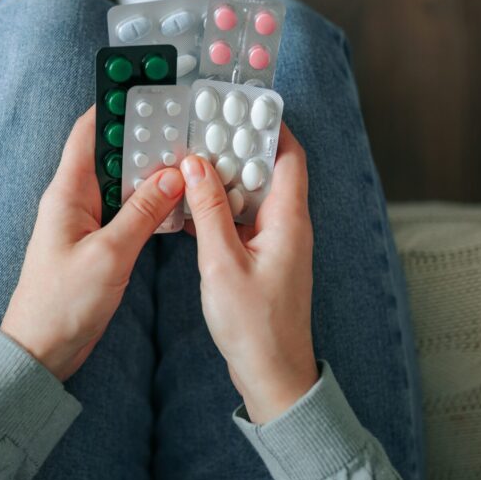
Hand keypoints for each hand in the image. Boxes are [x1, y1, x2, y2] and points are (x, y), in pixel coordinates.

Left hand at [0, 107, 183, 380]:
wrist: (41, 350)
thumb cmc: (63, 303)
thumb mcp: (109, 255)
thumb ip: (142, 212)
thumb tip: (173, 173)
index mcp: (67, 193)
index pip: (89, 132)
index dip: (116, 105)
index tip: (149, 88)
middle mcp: (75, 200)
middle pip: (112, 153)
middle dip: (145, 136)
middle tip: (185, 123)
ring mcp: (87, 222)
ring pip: (123, 183)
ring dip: (151, 170)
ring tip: (189, 155)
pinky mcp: (98, 243)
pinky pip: (126, 210)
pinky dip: (150, 202)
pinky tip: (177, 200)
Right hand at [181, 124, 317, 422]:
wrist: (272, 375)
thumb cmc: (254, 326)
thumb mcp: (221, 263)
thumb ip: (209, 210)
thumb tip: (196, 164)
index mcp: (289, 220)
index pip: (288, 156)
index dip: (268, 125)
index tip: (240, 104)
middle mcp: (288, 226)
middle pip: (268, 170)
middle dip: (238, 146)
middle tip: (203, 128)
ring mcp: (277, 243)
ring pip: (253, 195)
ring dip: (226, 178)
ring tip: (192, 159)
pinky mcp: (263, 258)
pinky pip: (244, 219)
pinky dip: (221, 208)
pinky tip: (193, 205)